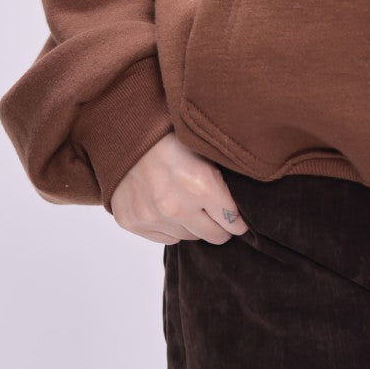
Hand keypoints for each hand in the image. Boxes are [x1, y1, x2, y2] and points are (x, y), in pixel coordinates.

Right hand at [110, 133, 250, 245]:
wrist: (125, 130)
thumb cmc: (172, 134)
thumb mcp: (206, 148)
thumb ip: (224, 178)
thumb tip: (244, 203)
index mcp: (201, 185)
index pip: (233, 222)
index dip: (239, 220)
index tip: (240, 218)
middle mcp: (177, 206)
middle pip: (214, 236)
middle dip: (220, 226)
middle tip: (219, 215)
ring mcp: (152, 217)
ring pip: (188, 237)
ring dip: (193, 225)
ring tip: (189, 203)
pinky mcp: (133, 222)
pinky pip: (165, 238)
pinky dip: (171, 226)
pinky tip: (168, 206)